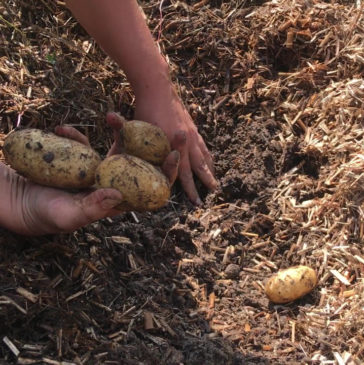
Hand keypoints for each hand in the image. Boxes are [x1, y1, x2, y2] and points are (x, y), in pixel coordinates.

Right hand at [2, 122, 179, 235]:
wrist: (24, 202)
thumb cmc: (48, 215)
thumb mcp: (70, 215)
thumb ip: (93, 208)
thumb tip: (117, 194)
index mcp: (119, 200)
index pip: (151, 188)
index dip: (166, 173)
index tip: (175, 154)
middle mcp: (115, 184)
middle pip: (146, 165)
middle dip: (161, 147)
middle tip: (176, 129)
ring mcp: (102, 170)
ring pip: (121, 149)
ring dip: (122, 131)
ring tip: (113, 115)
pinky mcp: (85, 160)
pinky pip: (88, 143)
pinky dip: (76, 135)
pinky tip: (62, 129)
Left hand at [125, 85, 216, 204]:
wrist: (156, 88)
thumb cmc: (145, 110)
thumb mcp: (139, 132)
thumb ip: (137, 148)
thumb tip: (126, 164)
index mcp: (174, 147)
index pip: (184, 174)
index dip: (189, 189)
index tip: (195, 201)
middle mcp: (186, 142)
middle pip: (199, 167)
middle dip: (206, 182)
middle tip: (213, 193)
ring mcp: (191, 134)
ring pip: (205, 156)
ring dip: (210, 169)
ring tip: (215, 181)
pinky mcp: (192, 127)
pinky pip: (203, 146)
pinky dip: (208, 155)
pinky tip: (210, 159)